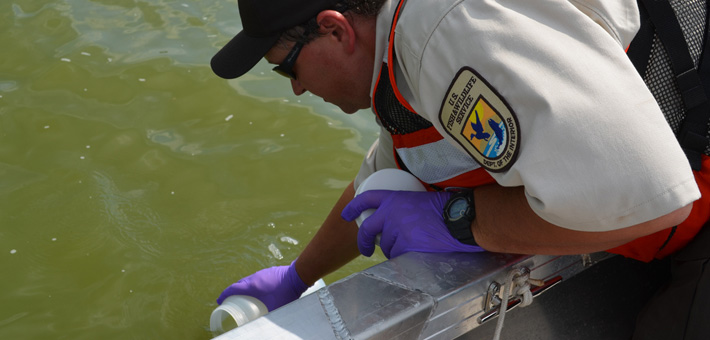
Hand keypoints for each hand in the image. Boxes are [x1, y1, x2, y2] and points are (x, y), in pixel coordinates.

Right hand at [216, 260, 307, 310]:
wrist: (298, 275)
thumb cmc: (286, 292)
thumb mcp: (274, 307)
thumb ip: (266, 316)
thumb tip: (261, 324)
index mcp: (252, 286)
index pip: (233, 289)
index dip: (224, 295)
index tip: (219, 300)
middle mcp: (255, 277)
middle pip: (239, 284)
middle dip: (233, 292)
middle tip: (231, 300)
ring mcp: (262, 273)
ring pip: (248, 280)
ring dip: (243, 288)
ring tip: (244, 297)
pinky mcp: (269, 271)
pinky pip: (256, 278)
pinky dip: (252, 285)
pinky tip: (258, 291)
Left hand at [342, 190, 484, 257]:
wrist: (460, 218)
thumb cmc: (445, 208)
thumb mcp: (418, 200)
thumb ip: (401, 209)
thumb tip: (392, 223)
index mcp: (394, 198)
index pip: (366, 198)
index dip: (353, 206)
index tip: (346, 214)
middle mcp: (391, 213)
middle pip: (367, 229)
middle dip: (363, 241)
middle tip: (365, 249)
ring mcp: (397, 230)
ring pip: (385, 245)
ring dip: (393, 248)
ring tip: (410, 245)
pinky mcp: (405, 245)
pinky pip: (397, 255)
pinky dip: (403, 257)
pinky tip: (414, 253)